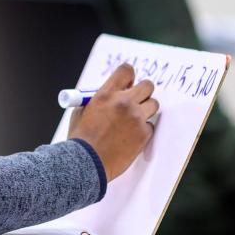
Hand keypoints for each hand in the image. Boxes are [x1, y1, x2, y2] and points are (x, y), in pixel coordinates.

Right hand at [68, 63, 157, 180]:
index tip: (128, 83)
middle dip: (143, 91)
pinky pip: (150, 125)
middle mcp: (124, 102)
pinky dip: (142, 130)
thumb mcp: (82, 111)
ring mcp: (136, 118)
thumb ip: (97, 99)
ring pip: (154, 104)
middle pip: (148, 85)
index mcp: (106, 94)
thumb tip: (110, 94)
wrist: (86, 163)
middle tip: (137, 99)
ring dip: (145, 110)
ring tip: (133, 120)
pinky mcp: (143, 134)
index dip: (129, 76)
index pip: (126, 70)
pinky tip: (130, 137)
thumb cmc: (81, 139)